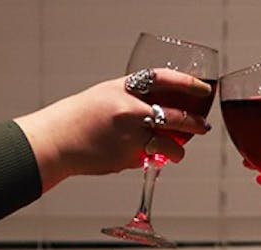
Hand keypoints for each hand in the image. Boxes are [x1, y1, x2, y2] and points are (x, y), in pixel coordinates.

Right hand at [14, 69, 212, 190]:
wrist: (57, 141)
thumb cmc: (80, 118)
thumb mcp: (106, 95)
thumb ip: (132, 99)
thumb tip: (160, 110)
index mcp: (123, 88)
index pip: (163, 79)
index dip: (187, 83)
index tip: (204, 89)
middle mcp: (129, 110)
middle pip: (174, 116)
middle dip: (195, 124)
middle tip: (203, 127)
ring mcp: (130, 135)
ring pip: (169, 144)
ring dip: (179, 151)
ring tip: (178, 153)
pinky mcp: (127, 157)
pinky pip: (149, 158)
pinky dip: (150, 159)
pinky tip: (142, 158)